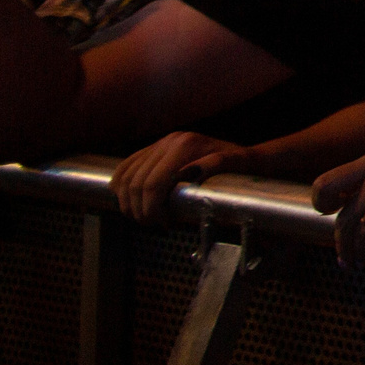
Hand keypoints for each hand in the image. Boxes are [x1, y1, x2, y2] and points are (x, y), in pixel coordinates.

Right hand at [111, 133, 259, 222]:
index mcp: (185, 145)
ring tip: (143, 216)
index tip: (163, 223)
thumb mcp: (236, 164)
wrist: (244, 157)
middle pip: (136, 183)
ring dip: (127, 201)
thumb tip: (190, 172)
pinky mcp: (155, 148)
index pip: (153, 183)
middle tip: (151, 223)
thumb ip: (216, 164)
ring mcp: (160, 143)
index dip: (151, 208)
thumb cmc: (242, 166)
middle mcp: (169, 141)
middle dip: (139, 208)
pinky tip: (126, 200)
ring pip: (126, 176)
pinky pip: (126, 166)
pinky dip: (119, 185)